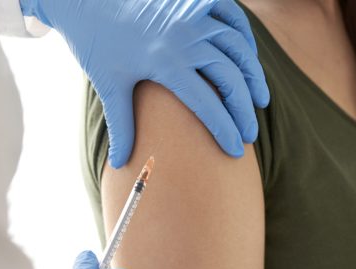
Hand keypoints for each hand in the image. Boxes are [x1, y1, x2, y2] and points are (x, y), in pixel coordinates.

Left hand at [21, 0, 269, 167]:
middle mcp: (184, 35)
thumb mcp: (108, 84)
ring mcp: (193, 13)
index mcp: (164, 61)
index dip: (225, 130)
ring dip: (253, 76)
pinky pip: (233, 18)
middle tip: (251, 134)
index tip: (236, 151)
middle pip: (230, 79)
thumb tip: (120, 166)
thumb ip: (121, 126)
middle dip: (245, 110)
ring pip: (238, 48)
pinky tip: (248, 61)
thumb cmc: (95, 42)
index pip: (207, 104)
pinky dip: (245, 40)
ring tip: (260, 101)